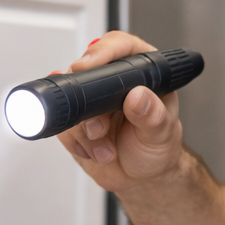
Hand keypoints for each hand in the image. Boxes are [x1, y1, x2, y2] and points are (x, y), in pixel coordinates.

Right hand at [55, 31, 185, 192]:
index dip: (102, 51)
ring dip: (85, 130)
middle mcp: (114, 82)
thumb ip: (153, 116)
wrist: (142, 178)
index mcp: (142, 72)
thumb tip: (139, 96)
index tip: (89, 66)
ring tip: (106, 147)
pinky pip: (64, 125)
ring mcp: (92, 101)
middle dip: (89, 105)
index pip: (120, 46)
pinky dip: (77, 142)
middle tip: (98, 127)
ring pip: (71, 102)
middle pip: (86, 72)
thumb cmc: (157, 149)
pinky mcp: (76, 121)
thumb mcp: (161, 133)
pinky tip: (96, 151)